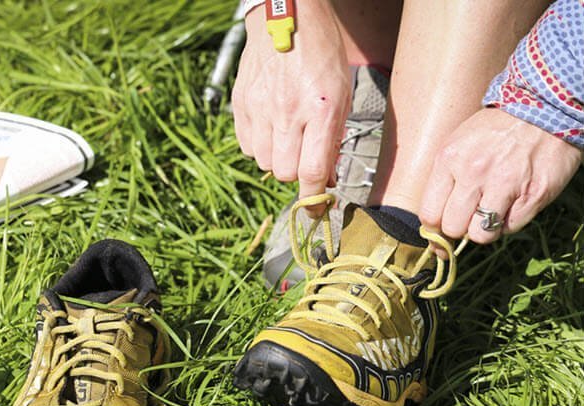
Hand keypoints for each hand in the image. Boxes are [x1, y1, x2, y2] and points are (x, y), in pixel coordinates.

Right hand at [232, 1, 350, 215]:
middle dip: (295, 175)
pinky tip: (269, 128)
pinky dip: (258, 146)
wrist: (286, 14)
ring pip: (263, 162)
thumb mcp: (341, 94)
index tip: (316, 208)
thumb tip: (326, 179)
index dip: (314, 197)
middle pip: (284, 173)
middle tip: (302, 158)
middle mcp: (288, 111)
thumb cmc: (320, 52)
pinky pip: (247, 146)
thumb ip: (333, 139)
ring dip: (276, 160)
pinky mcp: (241, 103)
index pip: (313, 171)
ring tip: (286, 137)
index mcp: (321, 108)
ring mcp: (260, 107)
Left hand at [419, 108, 582, 246]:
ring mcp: (506, 183)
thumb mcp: (458, 144)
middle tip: (470, 215)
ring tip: (491, 211)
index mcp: (449, 159)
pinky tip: (513, 202)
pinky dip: (510, 222)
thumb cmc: (495, 131)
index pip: (430, 215)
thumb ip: (443, 182)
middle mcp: (474, 172)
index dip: (435, 228)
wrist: (546, 106)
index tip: (443, 227)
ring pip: (481, 235)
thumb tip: (434, 229)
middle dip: (460, 228)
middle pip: (454, 228)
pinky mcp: (534, 194)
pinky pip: (511, 227)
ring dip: (485, 229)